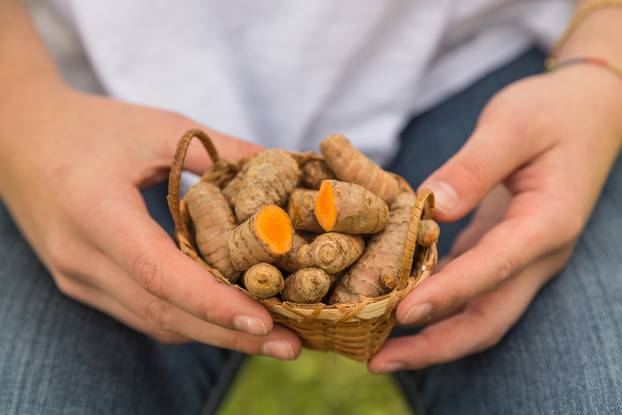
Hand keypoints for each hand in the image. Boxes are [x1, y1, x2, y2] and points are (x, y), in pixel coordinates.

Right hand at [0, 85, 300, 359]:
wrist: (23, 138)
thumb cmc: (94, 128)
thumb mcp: (160, 127)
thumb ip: (221, 150)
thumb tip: (285, 167)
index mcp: (95, 212)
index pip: (158, 273)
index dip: (213, 302)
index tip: (266, 320)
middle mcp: (81, 257)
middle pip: (162, 312)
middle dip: (229, 334)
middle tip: (291, 345)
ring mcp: (77, 278)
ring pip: (154, 321)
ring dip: (214, 333)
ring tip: (271, 337)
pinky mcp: (84, 284)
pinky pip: (143, 312)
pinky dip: (188, 320)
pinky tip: (227, 317)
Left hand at [369, 65, 621, 372]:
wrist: (588, 111)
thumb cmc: (553, 111)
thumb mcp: (512, 124)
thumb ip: (474, 166)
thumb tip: (433, 204)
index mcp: (545, 223)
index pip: (493, 268)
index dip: (447, 295)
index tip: (402, 314)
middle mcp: (536, 252)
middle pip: (488, 318)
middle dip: (436, 346)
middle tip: (379, 362)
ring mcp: (521, 256)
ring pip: (478, 312)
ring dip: (431, 335)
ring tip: (379, 349)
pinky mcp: (503, 248)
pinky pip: (470, 288)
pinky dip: (436, 303)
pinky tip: (399, 305)